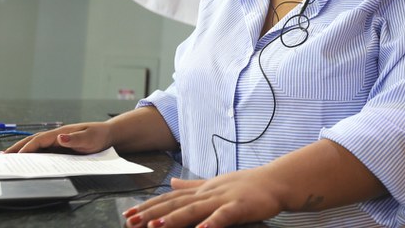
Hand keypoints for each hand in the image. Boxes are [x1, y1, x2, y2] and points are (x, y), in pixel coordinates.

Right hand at [3, 122, 111, 153]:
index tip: (17, 156)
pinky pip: (44, 150)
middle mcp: (58, 136)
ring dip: (23, 151)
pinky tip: (26, 159)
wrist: (108, 135)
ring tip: (8, 157)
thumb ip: (76, 139)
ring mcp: (58, 141)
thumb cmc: (100, 135)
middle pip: (34, 141)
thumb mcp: (90, 138)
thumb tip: (60, 138)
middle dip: (18, 148)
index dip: (28, 147)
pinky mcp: (61, 147)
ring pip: (37, 145)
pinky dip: (33, 154)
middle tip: (3, 156)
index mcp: (62, 132)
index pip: (40, 140)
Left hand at [122, 168, 282, 227]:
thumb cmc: (246, 185)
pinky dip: (212, 222)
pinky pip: (223, 215)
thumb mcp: (215, 183)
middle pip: (176, 203)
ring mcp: (223, 198)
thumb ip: (192, 186)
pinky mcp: (239, 206)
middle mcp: (208, 193)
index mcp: (202, 190)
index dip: (149, 206)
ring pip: (195, 209)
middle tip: (131, 222)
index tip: (129, 214)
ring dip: (175, 217)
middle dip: (152, 213)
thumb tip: (171, 183)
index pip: (171, 198)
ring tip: (155, 227)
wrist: (275, 181)